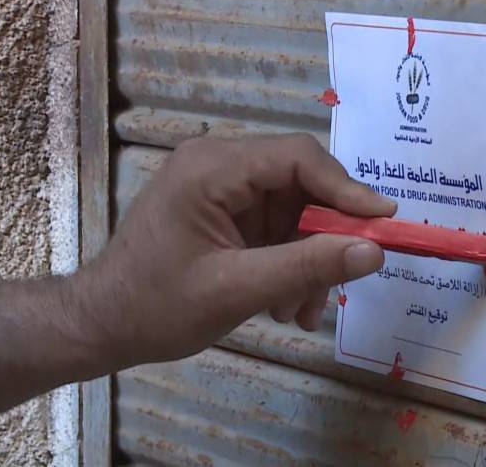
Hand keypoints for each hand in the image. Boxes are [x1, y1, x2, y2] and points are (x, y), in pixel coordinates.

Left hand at [69, 134, 394, 368]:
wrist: (102, 327)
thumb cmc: (156, 307)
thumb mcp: (237, 290)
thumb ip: (307, 267)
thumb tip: (375, 251)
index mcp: (213, 167)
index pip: (298, 158)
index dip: (347, 189)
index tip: (383, 223)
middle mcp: (219, 165)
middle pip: (301, 184)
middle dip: (326, 236)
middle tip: (346, 278)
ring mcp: (222, 189)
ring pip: (294, 211)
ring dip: (309, 260)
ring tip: (304, 311)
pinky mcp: (225, 214)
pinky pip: (277, 229)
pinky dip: (291, 264)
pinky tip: (288, 306)